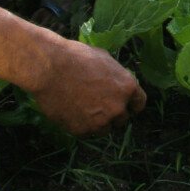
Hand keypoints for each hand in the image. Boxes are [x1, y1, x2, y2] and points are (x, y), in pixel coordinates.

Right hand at [29, 35, 146, 135]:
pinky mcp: (82, 130)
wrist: (50, 68)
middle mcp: (118, 107)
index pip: (139, 104)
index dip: (130, 103)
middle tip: (96, 103)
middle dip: (112, 112)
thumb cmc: (76, 57)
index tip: (123, 103)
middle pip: (122, 118)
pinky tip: (71, 112)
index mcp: (127, 87)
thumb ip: (116, 76)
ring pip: (105, 129)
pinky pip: (86, 133)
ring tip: (82, 108)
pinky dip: (80, 125)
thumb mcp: (105, 59)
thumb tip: (117, 82)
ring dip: (97, 122)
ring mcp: (100, 121)